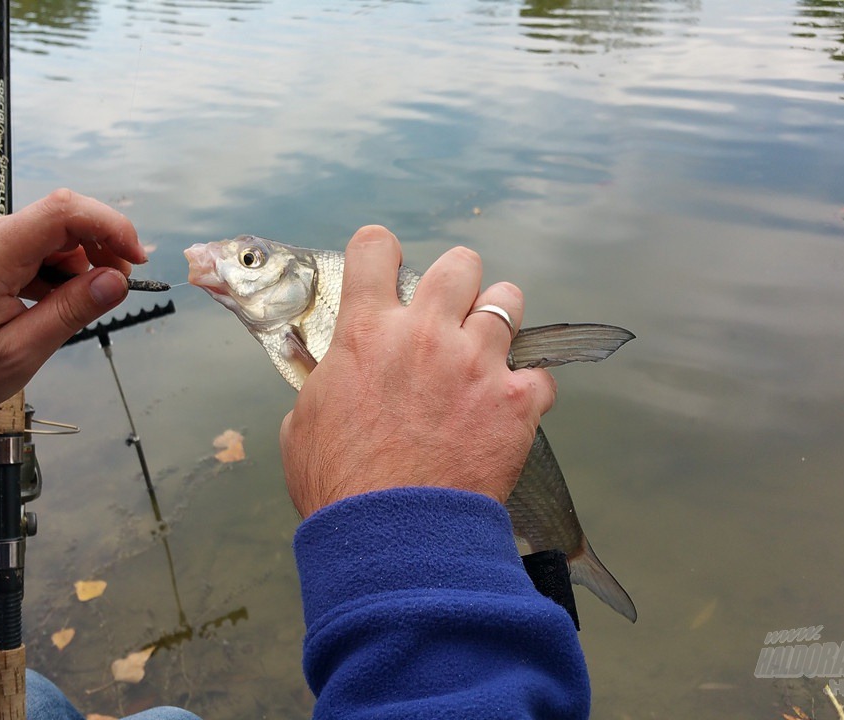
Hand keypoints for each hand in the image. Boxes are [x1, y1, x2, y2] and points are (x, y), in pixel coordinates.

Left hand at [0, 189, 147, 412]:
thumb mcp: (17, 352)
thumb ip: (69, 312)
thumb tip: (116, 281)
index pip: (62, 211)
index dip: (109, 226)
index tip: (135, 260)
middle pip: (64, 218)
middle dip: (103, 246)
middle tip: (117, 288)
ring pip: (54, 234)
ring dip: (83, 263)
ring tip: (83, 305)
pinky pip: (38, 247)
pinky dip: (61, 269)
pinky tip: (59, 302)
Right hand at [278, 226, 555, 517]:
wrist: (394, 539)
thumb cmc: (340, 488)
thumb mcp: (303, 423)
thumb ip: (326, 384)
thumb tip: (334, 381)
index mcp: (366, 333)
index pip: (375, 249)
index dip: (381, 252)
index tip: (385, 267)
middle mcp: (425, 335)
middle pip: (459, 264)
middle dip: (456, 281)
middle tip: (449, 311)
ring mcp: (477, 365)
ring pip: (509, 300)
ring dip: (498, 320)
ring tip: (487, 348)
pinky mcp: (516, 403)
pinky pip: (540, 374)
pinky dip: (527, 388)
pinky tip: (510, 407)